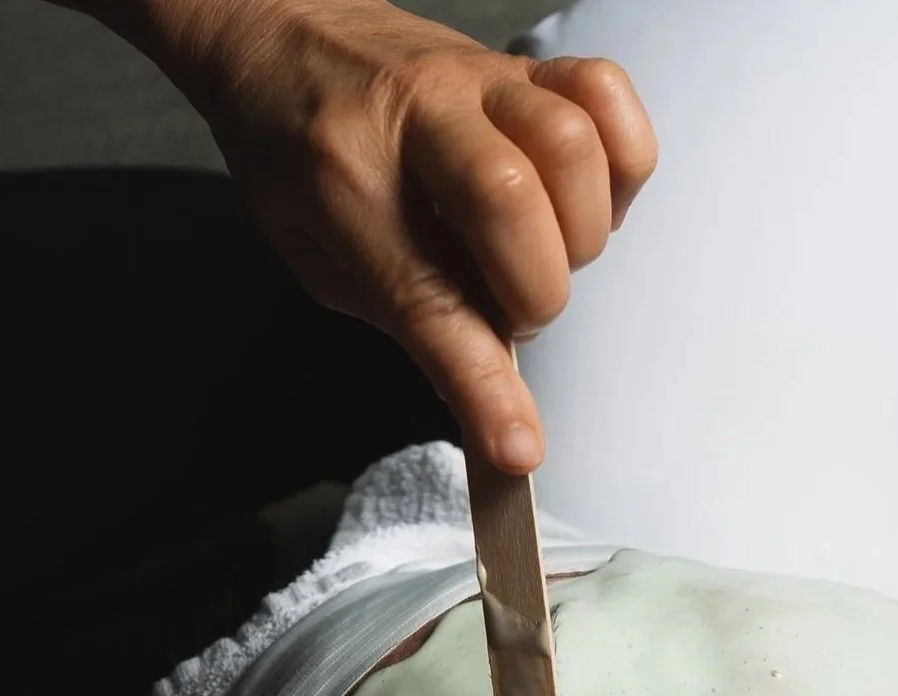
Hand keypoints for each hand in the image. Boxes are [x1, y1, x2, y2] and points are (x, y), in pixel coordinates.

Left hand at [82, 0, 658, 473]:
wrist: (279, 29)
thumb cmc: (296, 155)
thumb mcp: (317, 257)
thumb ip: (407, 319)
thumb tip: (493, 404)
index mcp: (343, 180)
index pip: (428, 297)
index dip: (484, 383)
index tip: (521, 451)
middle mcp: (416, 117)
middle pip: (513, 207)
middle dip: (533, 294)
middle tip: (510, 309)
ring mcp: (478, 79)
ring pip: (571, 150)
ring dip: (580, 234)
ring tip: (543, 254)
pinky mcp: (522, 63)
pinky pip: (605, 96)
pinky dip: (618, 161)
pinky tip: (586, 199)